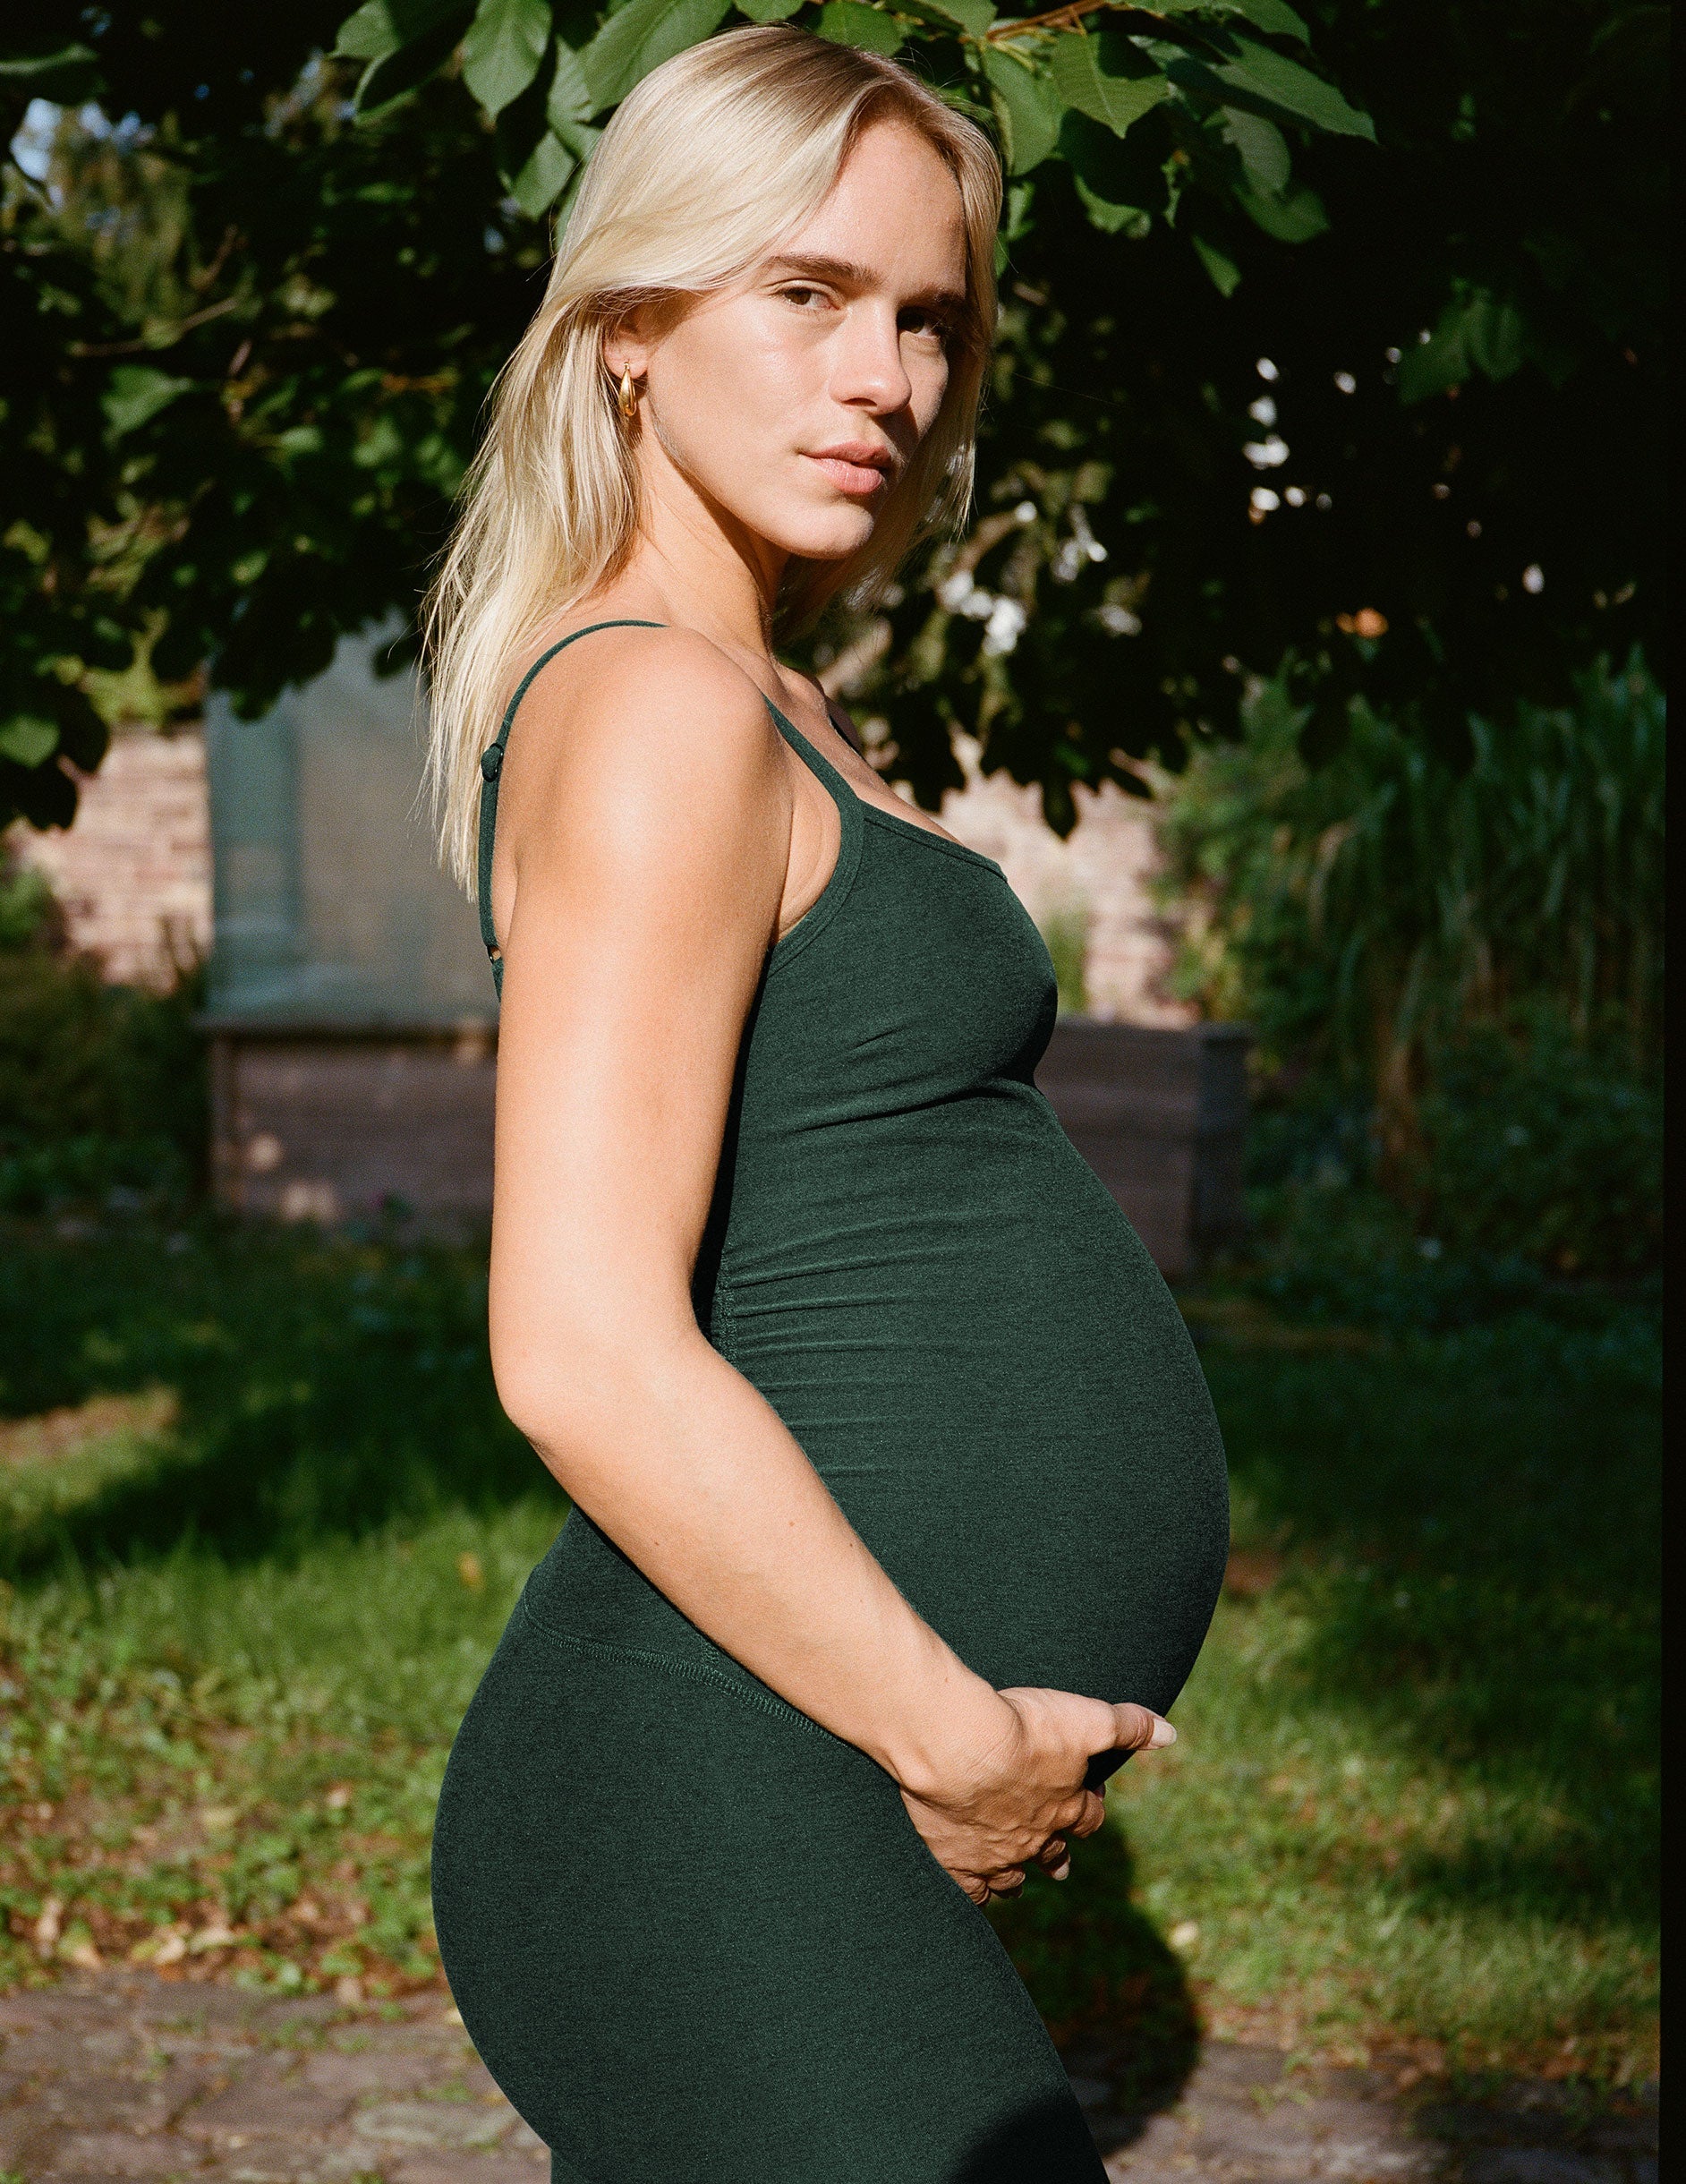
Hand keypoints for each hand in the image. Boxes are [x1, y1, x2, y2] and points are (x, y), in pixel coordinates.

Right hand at [895, 1686, 1175, 1905]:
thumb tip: (1170, 1734)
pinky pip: (970, 1891)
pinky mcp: (957, 1862)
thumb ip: (1128, 1726)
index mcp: (1066, 1807)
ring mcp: (995, 1856)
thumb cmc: (1024, 1729)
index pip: (1088, 1817)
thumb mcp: (1086, 1718)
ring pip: (1011, 1878)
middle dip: (1058, 1856)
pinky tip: (973, 1893)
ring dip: (1016, 1880)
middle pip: (1052, 1852)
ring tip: (1017, 1887)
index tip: (1089, 1804)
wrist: (958, 1747)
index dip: (1090, 1810)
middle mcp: (1035, 1838)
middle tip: (1061, 1866)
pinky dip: (974, 1893)